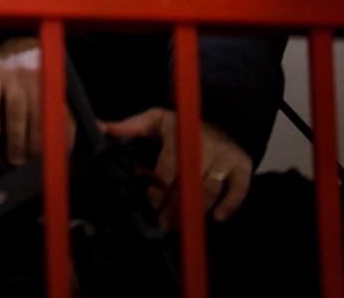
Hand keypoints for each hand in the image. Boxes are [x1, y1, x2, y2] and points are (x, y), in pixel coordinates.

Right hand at [0, 36, 75, 163]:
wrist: (5, 40)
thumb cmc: (30, 70)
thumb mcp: (51, 82)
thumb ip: (67, 105)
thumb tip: (98, 129)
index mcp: (56, 79)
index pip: (63, 113)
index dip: (63, 138)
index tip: (58, 157)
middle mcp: (36, 73)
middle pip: (40, 114)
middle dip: (38, 144)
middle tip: (32, 163)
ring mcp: (12, 72)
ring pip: (18, 109)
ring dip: (17, 138)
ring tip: (15, 158)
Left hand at [101, 107, 252, 223]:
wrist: (222, 117)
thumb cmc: (183, 124)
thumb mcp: (156, 119)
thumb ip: (130, 126)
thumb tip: (101, 127)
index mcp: (182, 136)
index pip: (169, 167)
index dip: (159, 186)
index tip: (151, 199)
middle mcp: (206, 148)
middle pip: (188, 183)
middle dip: (174, 206)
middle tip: (162, 222)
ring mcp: (226, 159)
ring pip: (210, 190)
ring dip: (195, 210)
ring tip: (179, 225)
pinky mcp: (242, 168)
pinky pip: (238, 191)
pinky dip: (229, 206)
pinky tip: (216, 218)